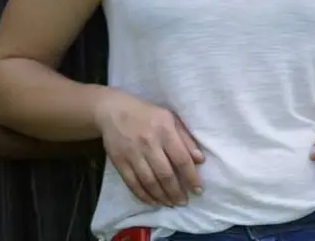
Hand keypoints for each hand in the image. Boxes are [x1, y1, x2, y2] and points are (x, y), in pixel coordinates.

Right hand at [94, 88, 203, 206]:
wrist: (114, 111)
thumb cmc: (147, 114)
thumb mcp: (169, 118)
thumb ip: (185, 138)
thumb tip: (200, 160)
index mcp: (164, 130)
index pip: (181, 158)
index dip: (191, 177)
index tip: (198, 190)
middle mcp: (149, 143)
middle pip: (165, 174)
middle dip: (176, 192)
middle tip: (183, 202)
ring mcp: (133, 153)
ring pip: (149, 182)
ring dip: (162, 197)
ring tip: (170, 204)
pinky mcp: (120, 162)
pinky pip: (133, 184)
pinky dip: (144, 196)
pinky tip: (153, 201)